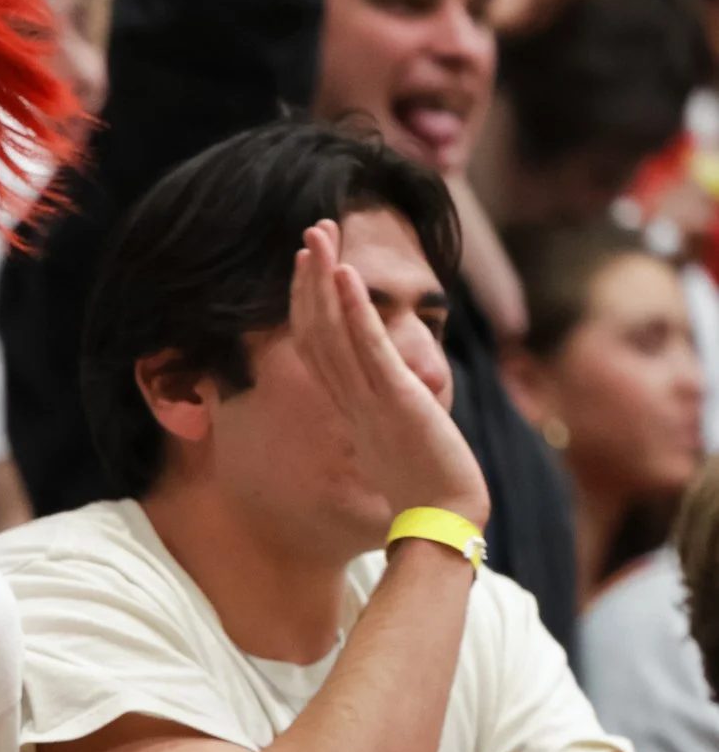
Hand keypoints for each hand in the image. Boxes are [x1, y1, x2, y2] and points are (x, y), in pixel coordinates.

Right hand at [289, 219, 488, 529]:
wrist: (443, 520)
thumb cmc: (428, 487)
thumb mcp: (404, 437)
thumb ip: (391, 411)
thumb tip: (396, 400)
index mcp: (351, 403)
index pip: (319, 343)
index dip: (308, 301)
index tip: (309, 262)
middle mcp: (352, 396)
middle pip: (317, 328)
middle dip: (310, 278)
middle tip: (310, 231)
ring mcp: (370, 397)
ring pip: (334, 331)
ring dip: (323, 281)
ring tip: (318, 237)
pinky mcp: (395, 401)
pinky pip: (368, 350)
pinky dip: (355, 312)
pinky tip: (346, 276)